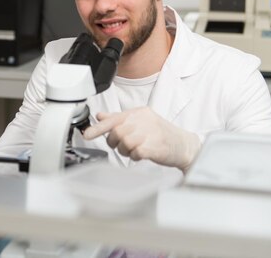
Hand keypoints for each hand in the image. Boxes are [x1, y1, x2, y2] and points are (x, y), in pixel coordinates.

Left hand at [82, 107, 200, 171]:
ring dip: (126, 151)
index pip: (114, 119)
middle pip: (116, 132)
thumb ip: (119, 118)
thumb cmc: (161, 134)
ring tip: (135, 150)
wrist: (184, 145)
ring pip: (124, 143)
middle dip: (115, 142)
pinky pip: (135, 153)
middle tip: (123, 145)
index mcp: (139, 113)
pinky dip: (136, 157)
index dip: (98, 128)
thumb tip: (100, 116)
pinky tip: (143, 154)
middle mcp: (143, 120)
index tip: (86, 134)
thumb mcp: (140, 121)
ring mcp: (150, 133)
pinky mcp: (155, 147)